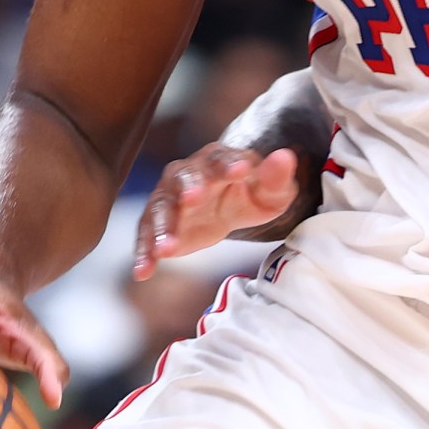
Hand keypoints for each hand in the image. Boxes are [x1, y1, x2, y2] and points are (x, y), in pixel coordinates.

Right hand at [133, 144, 303, 278]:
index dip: (229, 164)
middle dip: (187, 189)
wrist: (230, 205)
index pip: (221, 158)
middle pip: (183, 179)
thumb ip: (277, 177)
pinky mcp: (158, 224)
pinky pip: (146, 237)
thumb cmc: (252, 193)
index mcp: (218, 160)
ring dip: (162, 227)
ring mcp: (169, 198)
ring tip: (166, 249)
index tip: (240, 170)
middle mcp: (187, 174)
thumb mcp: (272, 190)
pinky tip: (143, 271)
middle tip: (192, 199)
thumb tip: (285, 157)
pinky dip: (144, 253)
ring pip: (160, 209)